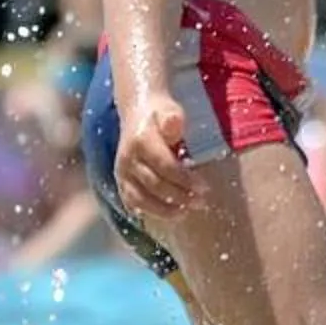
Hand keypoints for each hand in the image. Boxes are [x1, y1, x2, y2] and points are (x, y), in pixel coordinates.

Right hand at [115, 99, 198, 216]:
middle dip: (180, 196)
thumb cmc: (160, 114)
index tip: (204, 188)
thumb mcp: (169, 110)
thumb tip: (174, 124)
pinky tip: (167, 214)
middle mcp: (128, 159)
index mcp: (141, 141)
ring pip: (140, 198)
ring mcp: (122, 172)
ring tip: (185, 212)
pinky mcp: (121, 181)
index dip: (185, 180)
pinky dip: (149, 211)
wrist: (137, 112)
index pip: (165, 166)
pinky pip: (132, 202)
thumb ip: (172, 118)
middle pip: (155, 185)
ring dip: (164, 209)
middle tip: (201, 202)